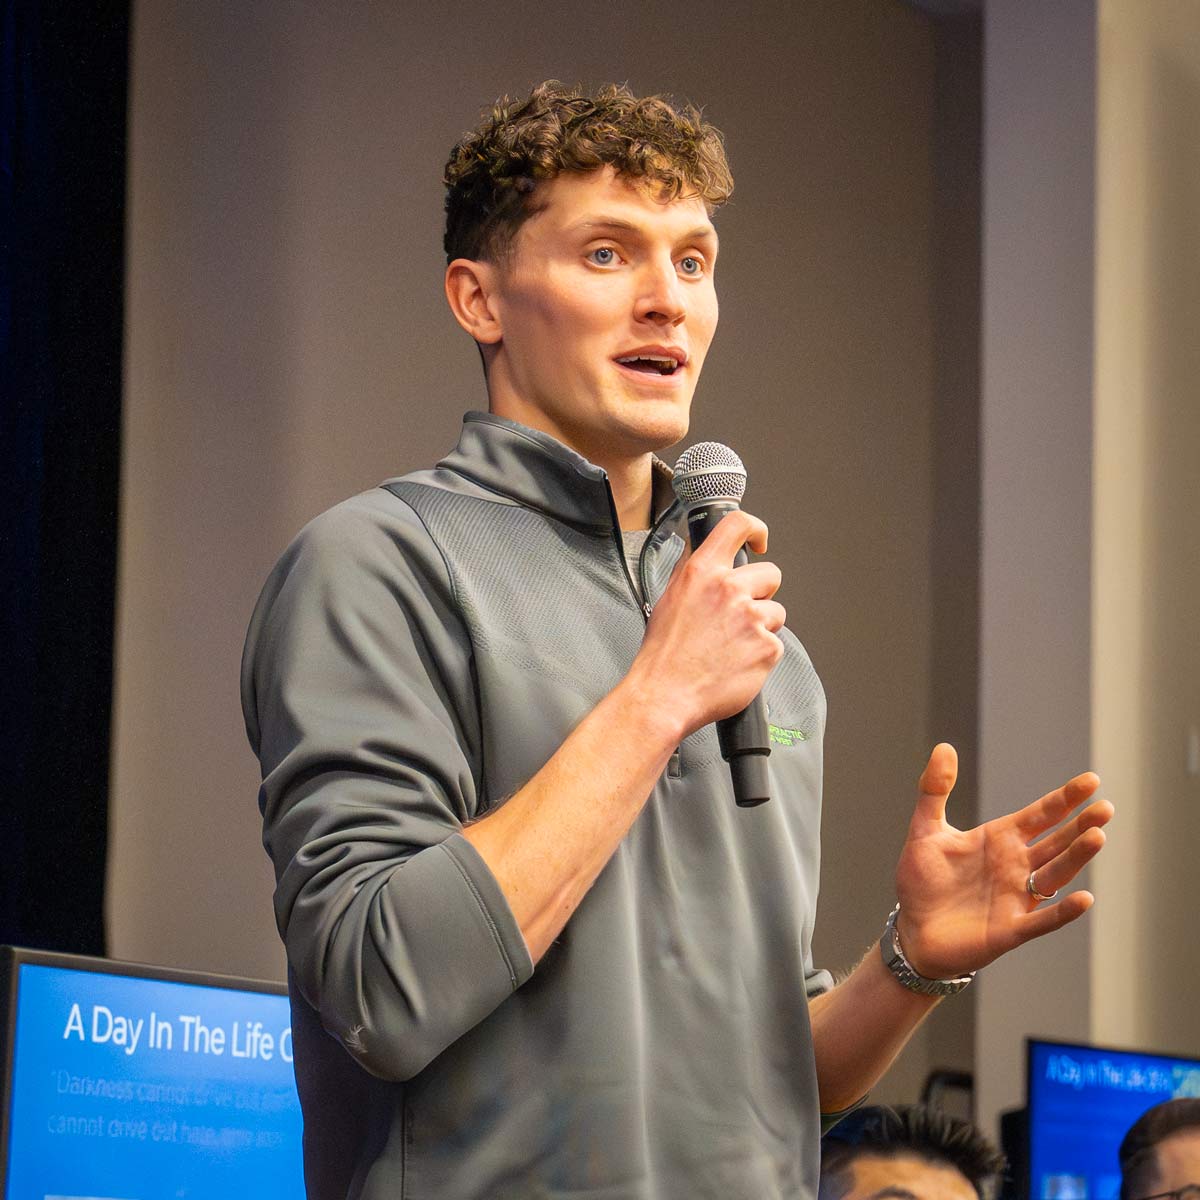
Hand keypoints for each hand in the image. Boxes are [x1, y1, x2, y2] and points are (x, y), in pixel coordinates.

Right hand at [630, 509, 784, 739]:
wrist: (666, 695)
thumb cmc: (663, 655)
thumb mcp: (668, 599)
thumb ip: (692, 571)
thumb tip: (704, 550)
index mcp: (703, 572)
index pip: (737, 525)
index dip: (755, 529)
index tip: (759, 541)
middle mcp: (729, 589)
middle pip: (771, 574)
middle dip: (761, 593)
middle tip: (740, 615)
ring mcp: (752, 618)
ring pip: (775, 612)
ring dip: (761, 626)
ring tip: (733, 645)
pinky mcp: (767, 647)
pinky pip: (776, 643)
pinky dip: (761, 654)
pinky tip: (737, 663)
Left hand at [893, 743, 1112, 979]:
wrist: (912, 930)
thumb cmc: (921, 881)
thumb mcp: (925, 829)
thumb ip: (934, 790)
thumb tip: (944, 747)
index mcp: (999, 839)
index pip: (1040, 815)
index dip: (1065, 799)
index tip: (1092, 781)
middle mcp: (1015, 866)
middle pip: (1056, 842)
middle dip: (1081, 825)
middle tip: (1105, 808)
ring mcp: (1016, 897)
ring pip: (1055, 875)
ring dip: (1076, 858)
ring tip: (1097, 837)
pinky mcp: (1010, 929)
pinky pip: (1042, 919)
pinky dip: (1063, 911)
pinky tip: (1084, 898)